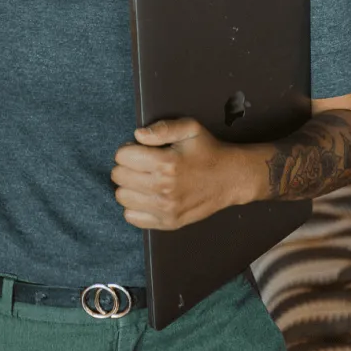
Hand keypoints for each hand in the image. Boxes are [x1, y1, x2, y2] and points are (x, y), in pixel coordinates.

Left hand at [112, 117, 253, 230]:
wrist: (231, 178)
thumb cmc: (207, 151)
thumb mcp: (189, 128)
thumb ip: (162, 128)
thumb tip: (138, 135)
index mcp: (167, 163)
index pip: (122, 156)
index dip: (128, 149)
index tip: (140, 150)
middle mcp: (164, 188)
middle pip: (119, 177)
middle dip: (126, 167)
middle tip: (141, 164)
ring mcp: (166, 208)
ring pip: (122, 197)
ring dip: (128, 186)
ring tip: (144, 179)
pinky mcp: (169, 222)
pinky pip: (132, 217)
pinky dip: (134, 206)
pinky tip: (147, 196)